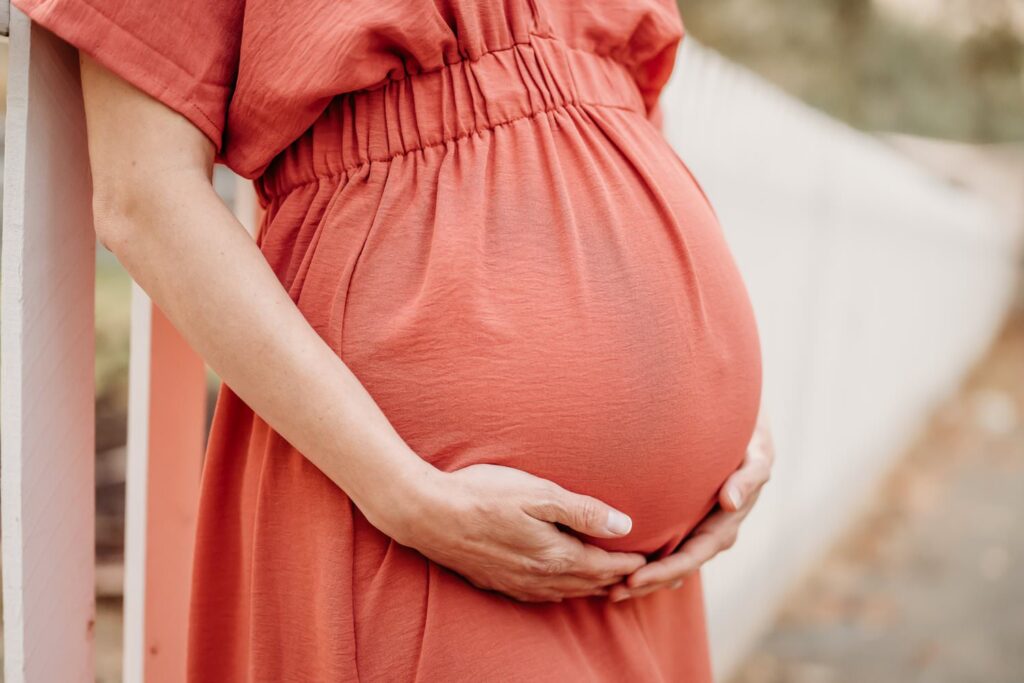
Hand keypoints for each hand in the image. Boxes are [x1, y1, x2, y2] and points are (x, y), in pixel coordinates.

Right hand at [385, 463, 647, 602]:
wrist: (427, 513)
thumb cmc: (482, 494)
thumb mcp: (538, 493)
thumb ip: (584, 510)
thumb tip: (626, 525)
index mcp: (555, 555)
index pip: (605, 565)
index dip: (631, 562)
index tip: (653, 557)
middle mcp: (540, 577)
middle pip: (590, 583)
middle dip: (618, 579)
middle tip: (642, 575)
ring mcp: (516, 583)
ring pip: (566, 592)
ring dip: (591, 587)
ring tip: (610, 581)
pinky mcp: (497, 582)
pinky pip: (541, 595)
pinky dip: (562, 590)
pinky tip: (561, 584)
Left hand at [608, 417, 774, 601]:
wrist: (745, 434)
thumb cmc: (750, 444)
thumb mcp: (756, 458)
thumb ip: (748, 479)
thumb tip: (731, 503)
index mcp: (725, 526)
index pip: (692, 557)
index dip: (664, 571)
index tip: (633, 579)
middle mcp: (710, 534)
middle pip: (676, 569)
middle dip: (646, 583)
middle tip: (612, 593)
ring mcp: (697, 530)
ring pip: (668, 562)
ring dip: (642, 578)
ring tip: (609, 589)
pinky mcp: (685, 521)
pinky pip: (664, 545)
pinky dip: (643, 559)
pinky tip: (617, 567)